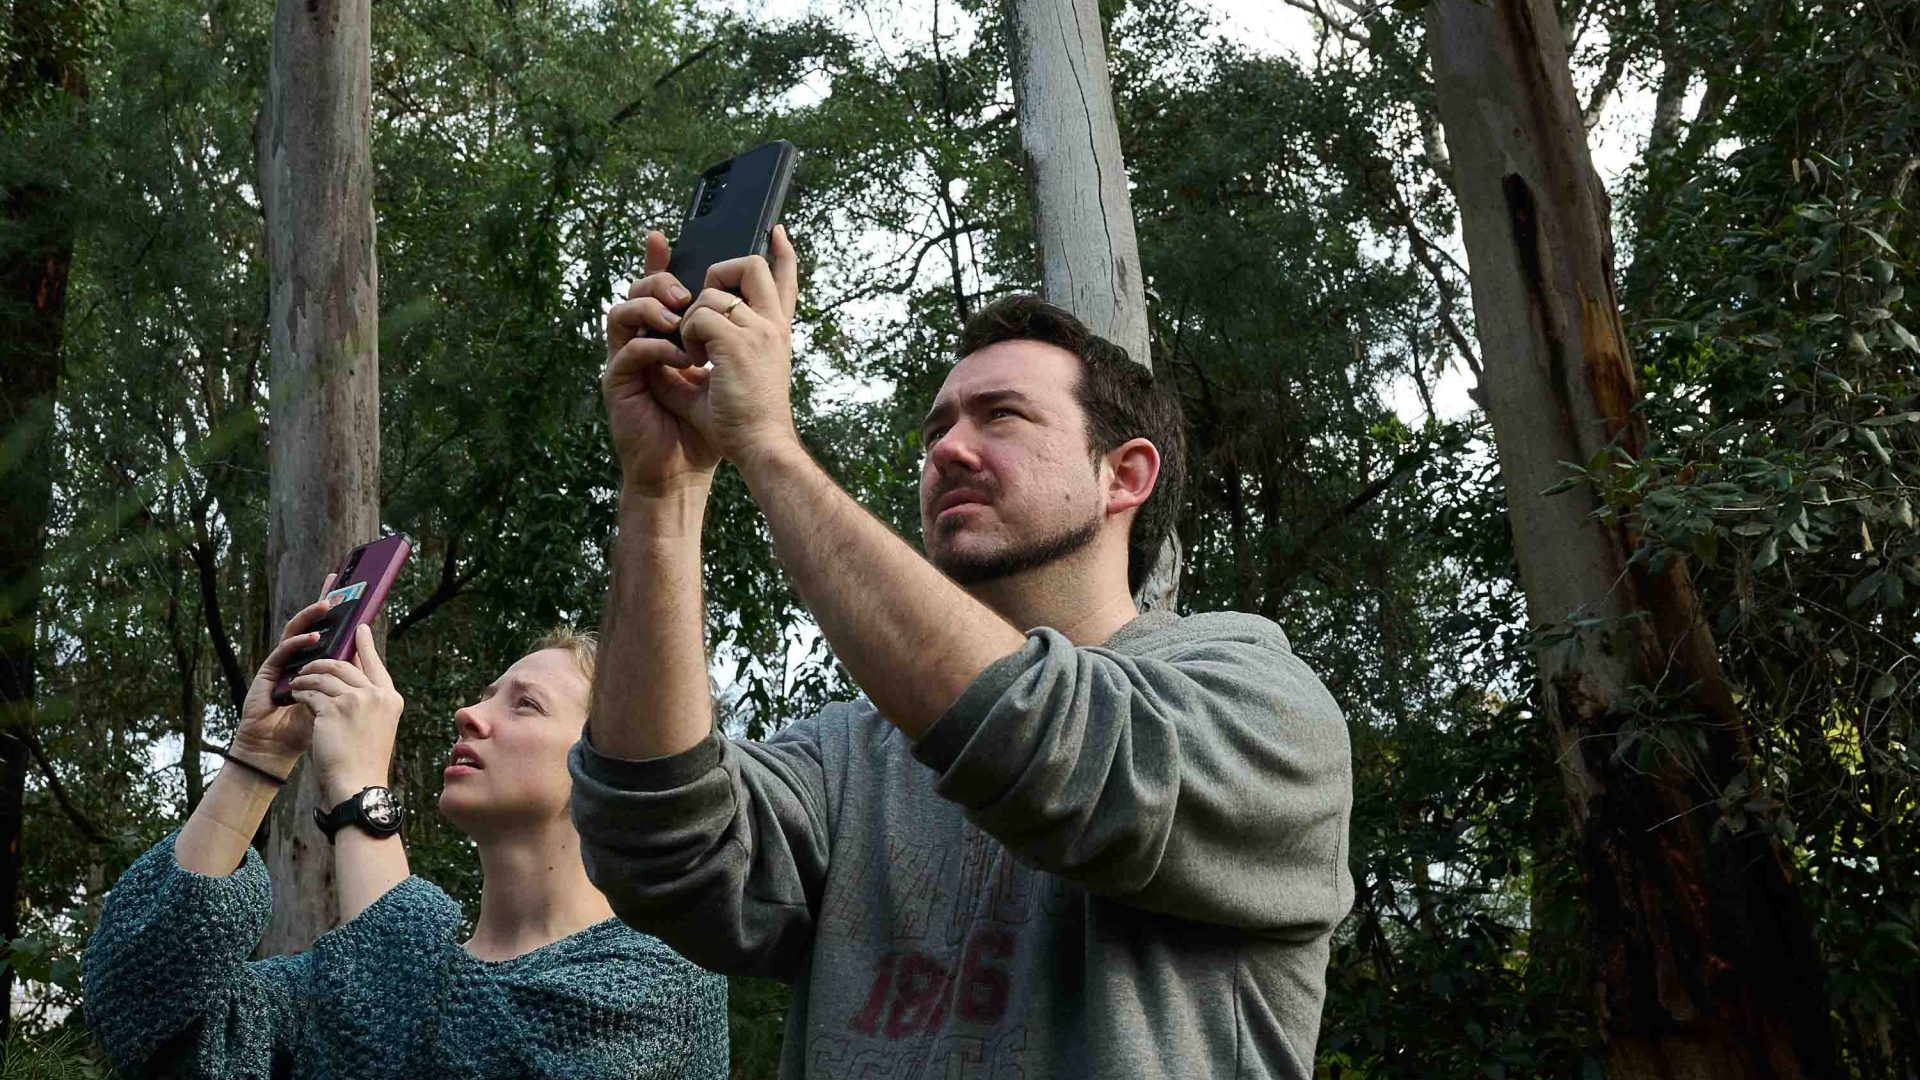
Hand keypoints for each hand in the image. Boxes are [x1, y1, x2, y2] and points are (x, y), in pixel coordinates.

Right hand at [231, 575, 338, 776]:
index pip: (331, 633)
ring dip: (312, 616)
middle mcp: (299, 659)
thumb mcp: (335, 702)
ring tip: (328, 604)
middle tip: (337, 582)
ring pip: (297, 631)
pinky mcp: (268, 671)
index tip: (355, 594)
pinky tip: (312, 638)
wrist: (276, 749)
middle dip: (324, 603)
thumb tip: (369, 657)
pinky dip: (298, 643)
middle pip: (313, 625)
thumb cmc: (305, 728)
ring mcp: (283, 663)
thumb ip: (348, 680)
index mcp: (317, 664)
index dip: (340, 615)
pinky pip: (284, 651)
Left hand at [295, 625, 404, 804]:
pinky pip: (311, 692)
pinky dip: (299, 692)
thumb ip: (368, 702)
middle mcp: (376, 695)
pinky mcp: (333, 709)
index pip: (376, 664)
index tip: (360, 628)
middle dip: (322, 662)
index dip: (366, 644)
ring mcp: (356, 700)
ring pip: (324, 676)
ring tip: (296, 682)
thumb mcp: (375, 726)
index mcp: (390, 698)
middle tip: (309, 664)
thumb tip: (347, 681)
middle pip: (345, 665)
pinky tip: (293, 695)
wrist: (357, 784)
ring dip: (306, 677)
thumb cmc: (363, 760)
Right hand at [604, 231, 721, 495]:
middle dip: (662, 280)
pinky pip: (630, 348)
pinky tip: (683, 360)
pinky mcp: (619, 381)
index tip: (663, 235)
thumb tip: (761, 293)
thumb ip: (740, 332)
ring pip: (624, 308)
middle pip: (640, 287)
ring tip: (682, 322)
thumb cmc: (711, 422)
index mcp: (670, 332)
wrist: (687, 468)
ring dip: (654, 308)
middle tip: (688, 296)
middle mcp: (645, 339)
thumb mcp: (734, 367)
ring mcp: (629, 358)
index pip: (660, 285)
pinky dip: (658, 348)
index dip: (658, 258)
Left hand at [672, 225, 802, 465]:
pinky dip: (686, 337)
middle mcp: (773, 325)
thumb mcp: (731, 374)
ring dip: (693, 318)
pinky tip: (694, 362)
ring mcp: (758, 330)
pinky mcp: (737, 341)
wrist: (760, 447)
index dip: (782, 253)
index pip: (786, 281)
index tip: (776, 233)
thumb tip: (677, 330)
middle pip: (752, 266)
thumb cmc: (744, 423)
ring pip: (714, 291)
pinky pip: (697, 317)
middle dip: (721, 271)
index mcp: (776, 333)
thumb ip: (712, 346)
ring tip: (696, 352)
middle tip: (702, 300)